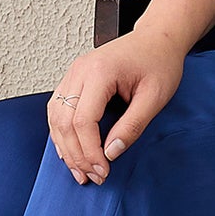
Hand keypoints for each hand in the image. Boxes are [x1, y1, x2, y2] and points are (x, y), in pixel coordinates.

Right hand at [45, 0, 214, 182]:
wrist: (157, 38)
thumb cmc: (159, 62)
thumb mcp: (155, 97)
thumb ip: (132, 126)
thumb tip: (111, 153)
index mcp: (100, 72)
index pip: (83, 121)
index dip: (90, 151)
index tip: (104, 170)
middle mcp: (79, 71)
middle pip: (64, 122)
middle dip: (76, 155)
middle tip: (93, 177)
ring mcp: (73, 73)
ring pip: (56, 117)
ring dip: (65, 147)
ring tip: (81, 172)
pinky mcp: (74, 79)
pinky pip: (58, 110)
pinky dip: (61, 133)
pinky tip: (70, 152)